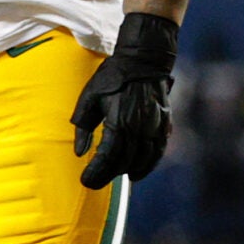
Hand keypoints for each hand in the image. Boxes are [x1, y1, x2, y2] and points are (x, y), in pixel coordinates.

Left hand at [74, 12, 178, 187]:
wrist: (144, 61)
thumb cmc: (112, 77)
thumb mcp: (89, 98)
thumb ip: (83, 127)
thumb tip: (79, 153)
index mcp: (120, 121)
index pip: (109, 156)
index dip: (97, 172)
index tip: (85, 182)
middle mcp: (140, 127)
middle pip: (125, 161)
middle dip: (108, 175)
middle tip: (93, 182)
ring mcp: (155, 126)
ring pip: (143, 159)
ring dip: (127, 171)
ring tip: (112, 177)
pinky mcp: (164, 124)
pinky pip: (158, 151)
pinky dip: (148, 165)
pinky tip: (137, 172)